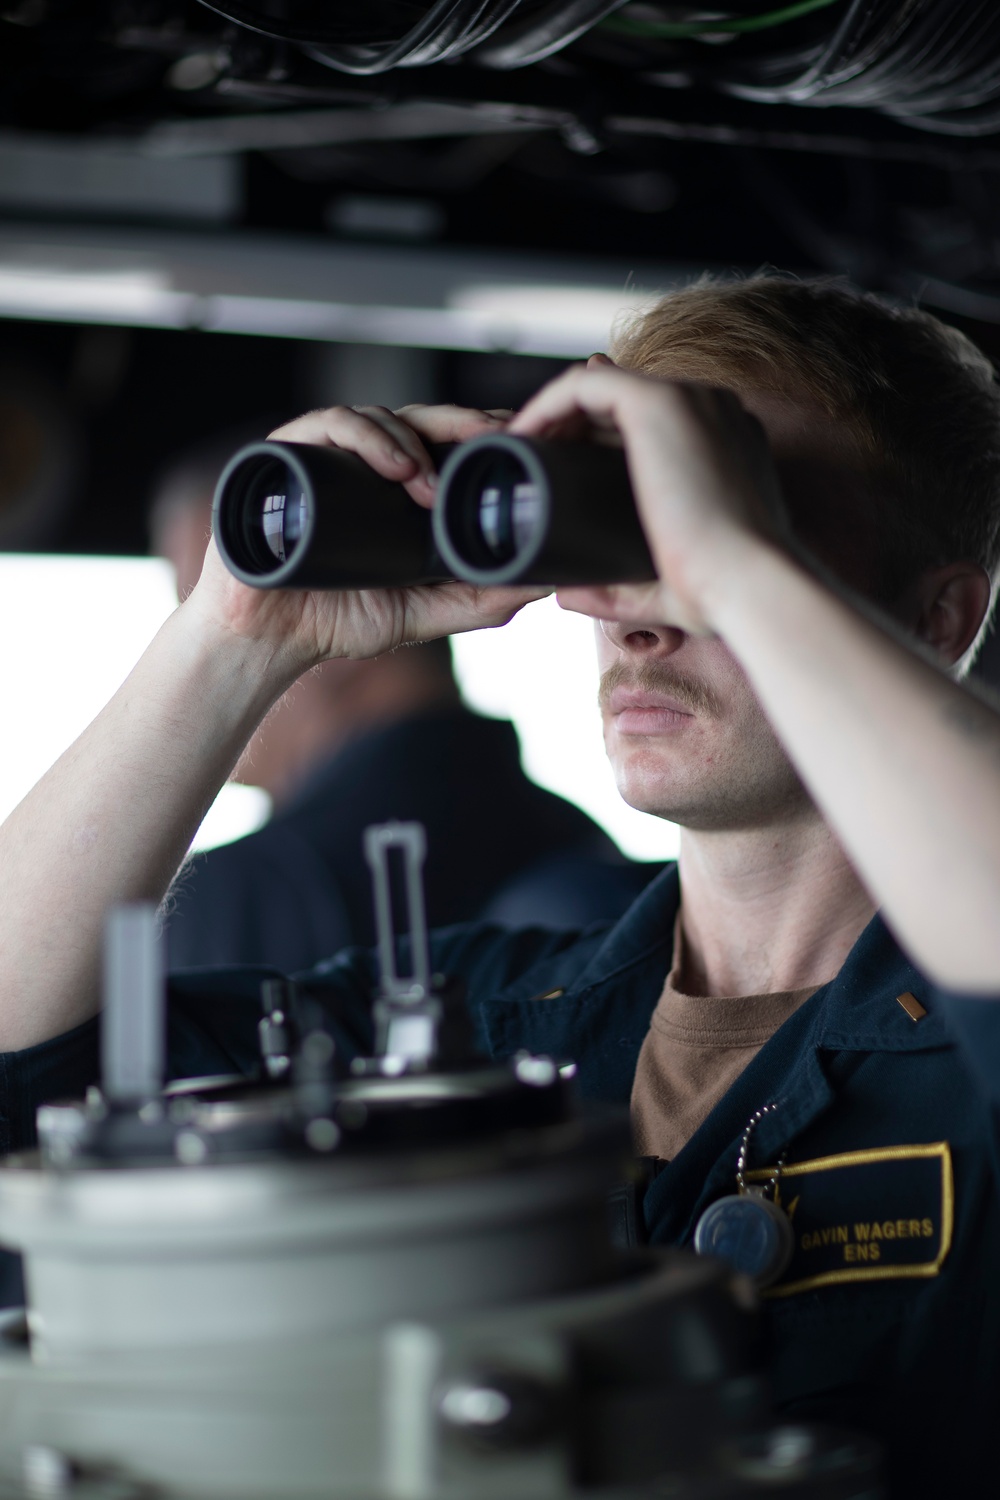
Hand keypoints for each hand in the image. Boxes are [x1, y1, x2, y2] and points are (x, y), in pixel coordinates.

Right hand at [185, 402, 545, 673]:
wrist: (265, 640)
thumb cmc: (335, 620)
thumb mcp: (423, 613)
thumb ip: (479, 600)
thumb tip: (543, 582)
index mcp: (397, 489)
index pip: (447, 441)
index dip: (485, 433)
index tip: (523, 444)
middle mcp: (364, 465)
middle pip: (421, 419)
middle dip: (462, 423)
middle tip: (495, 440)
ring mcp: (325, 457)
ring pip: (378, 415)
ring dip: (412, 439)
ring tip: (432, 481)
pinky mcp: (286, 457)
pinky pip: (327, 426)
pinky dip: (364, 437)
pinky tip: (394, 467)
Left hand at [508, 360, 786, 634]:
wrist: (749, 582)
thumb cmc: (720, 592)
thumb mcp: (668, 583)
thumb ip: (620, 588)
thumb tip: (566, 595)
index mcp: (724, 441)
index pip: (646, 424)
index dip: (592, 443)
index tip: (553, 475)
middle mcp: (710, 409)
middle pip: (619, 401)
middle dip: (568, 429)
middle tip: (527, 466)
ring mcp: (688, 398)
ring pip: (597, 386)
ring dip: (550, 415)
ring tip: (516, 454)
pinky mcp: (659, 402)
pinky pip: (584, 384)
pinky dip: (545, 406)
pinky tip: (520, 437)